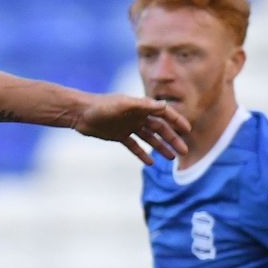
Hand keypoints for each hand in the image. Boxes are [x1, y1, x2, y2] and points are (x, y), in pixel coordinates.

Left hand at [75, 94, 190, 163]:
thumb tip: (164, 106)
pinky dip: (142, 154)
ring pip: (149, 138)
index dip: (177, 121)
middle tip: (183, 151)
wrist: (80, 113)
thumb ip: (143, 106)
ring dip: (160, 147)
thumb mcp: (123, 105)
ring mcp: (128, 126)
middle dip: (172, 139)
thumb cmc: (101, 106)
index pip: (164, 114)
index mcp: (141, 107)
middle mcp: (137, 116)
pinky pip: (134, 146)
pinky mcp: (118, 136)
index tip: (187, 130)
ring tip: (171, 158)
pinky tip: (150, 163)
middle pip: (160, 129)